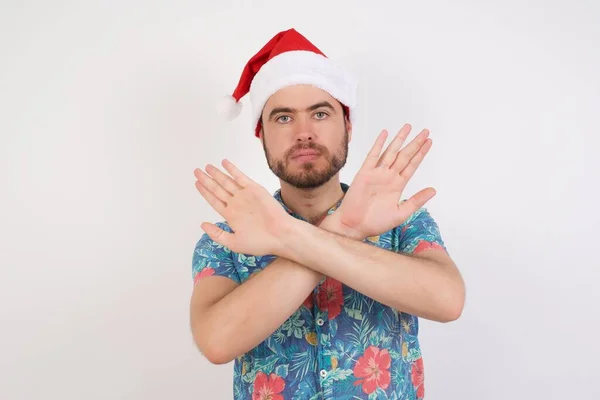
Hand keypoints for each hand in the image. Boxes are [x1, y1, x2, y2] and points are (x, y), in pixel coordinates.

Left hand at [194, 159, 291, 255]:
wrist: (281, 235)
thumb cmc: (260, 242)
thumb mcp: (233, 243)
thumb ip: (217, 234)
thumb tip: (202, 225)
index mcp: (231, 216)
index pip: (214, 201)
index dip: (205, 192)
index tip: (197, 184)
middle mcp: (236, 204)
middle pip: (217, 189)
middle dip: (207, 180)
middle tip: (196, 171)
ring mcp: (245, 196)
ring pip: (226, 182)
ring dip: (216, 174)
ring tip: (206, 167)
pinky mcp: (254, 189)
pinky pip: (240, 177)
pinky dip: (232, 169)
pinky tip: (224, 163)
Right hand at [330, 124, 435, 239]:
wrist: (354, 225)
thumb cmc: (375, 222)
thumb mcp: (401, 213)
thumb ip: (417, 201)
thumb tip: (434, 190)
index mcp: (398, 185)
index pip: (412, 165)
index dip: (421, 153)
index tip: (429, 142)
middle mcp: (389, 176)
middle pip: (405, 156)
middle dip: (415, 143)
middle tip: (425, 131)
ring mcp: (377, 173)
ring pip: (391, 152)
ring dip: (399, 139)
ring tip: (408, 127)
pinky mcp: (365, 173)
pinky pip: (373, 156)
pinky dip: (379, 144)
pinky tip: (385, 133)